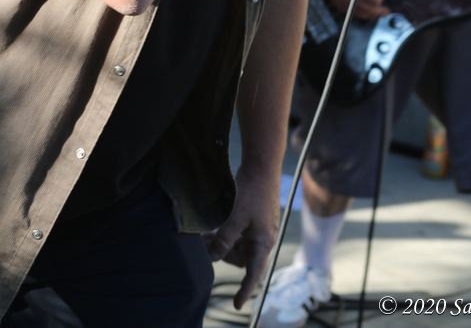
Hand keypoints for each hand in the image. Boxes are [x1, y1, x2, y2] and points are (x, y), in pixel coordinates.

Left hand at [202, 169, 279, 310]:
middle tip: (205, 249)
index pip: (254, 273)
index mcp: (263, 241)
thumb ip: (224, 239)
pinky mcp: (255, 218)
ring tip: (205, 237)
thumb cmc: (253, 190)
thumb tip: (213, 258)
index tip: (237, 305)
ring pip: (240, 246)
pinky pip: (241, 234)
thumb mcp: (236, 216)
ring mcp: (260, 227)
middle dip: (224, 257)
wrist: (263, 165)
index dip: (245, 290)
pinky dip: (228, 234)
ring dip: (224, 245)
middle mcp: (264, 237)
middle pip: (243, 259)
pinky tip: (214, 228)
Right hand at [315, 0, 388, 20]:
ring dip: (369, 13)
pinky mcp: (337, 2)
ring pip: (360, 14)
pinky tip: (360, 7)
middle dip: (378, 10)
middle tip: (385, 11)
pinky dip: (357, 10)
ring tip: (374, 13)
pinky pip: (350, 11)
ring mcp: (344, 1)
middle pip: (371, 11)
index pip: (377, 1)